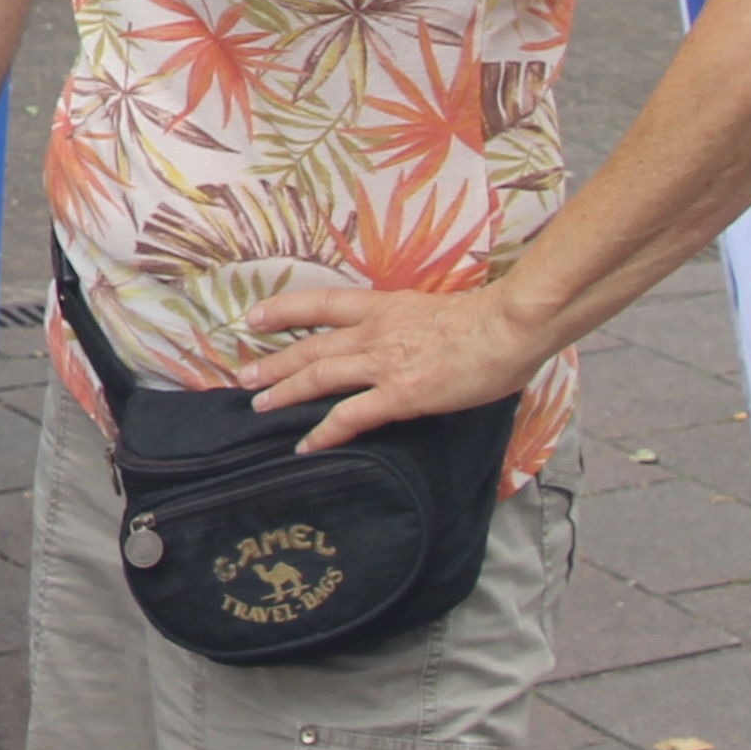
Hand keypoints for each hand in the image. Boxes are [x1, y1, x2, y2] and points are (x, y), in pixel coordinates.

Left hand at [240, 284, 550, 450]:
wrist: (507, 328)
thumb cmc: (484, 320)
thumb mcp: (432, 310)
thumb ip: (407, 324)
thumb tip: (402, 339)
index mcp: (382, 306)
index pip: (320, 303)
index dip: (283, 311)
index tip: (254, 318)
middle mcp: (372, 332)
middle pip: (310, 346)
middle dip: (273, 363)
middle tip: (243, 377)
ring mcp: (383, 363)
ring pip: (318, 377)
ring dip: (285, 393)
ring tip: (259, 406)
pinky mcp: (399, 394)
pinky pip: (351, 416)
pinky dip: (324, 432)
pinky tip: (307, 446)